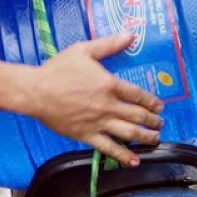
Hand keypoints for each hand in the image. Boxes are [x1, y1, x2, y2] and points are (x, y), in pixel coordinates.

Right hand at [29, 33, 163, 167]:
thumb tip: (131, 35)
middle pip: (138, 116)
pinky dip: (123, 156)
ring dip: (145, 137)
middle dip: (153, 121)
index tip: (159, 107)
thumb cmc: (58, 69)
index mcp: (109, 84)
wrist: (36, 91)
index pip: (138, 95)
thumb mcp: (84, 50)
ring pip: (129, 133)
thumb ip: (109, 44)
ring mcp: (98, 122)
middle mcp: (107, 105)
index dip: (152, 102)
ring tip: (155, 139)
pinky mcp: (86, 135)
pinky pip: (109, 148)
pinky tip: (134, 161)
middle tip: (160, 124)